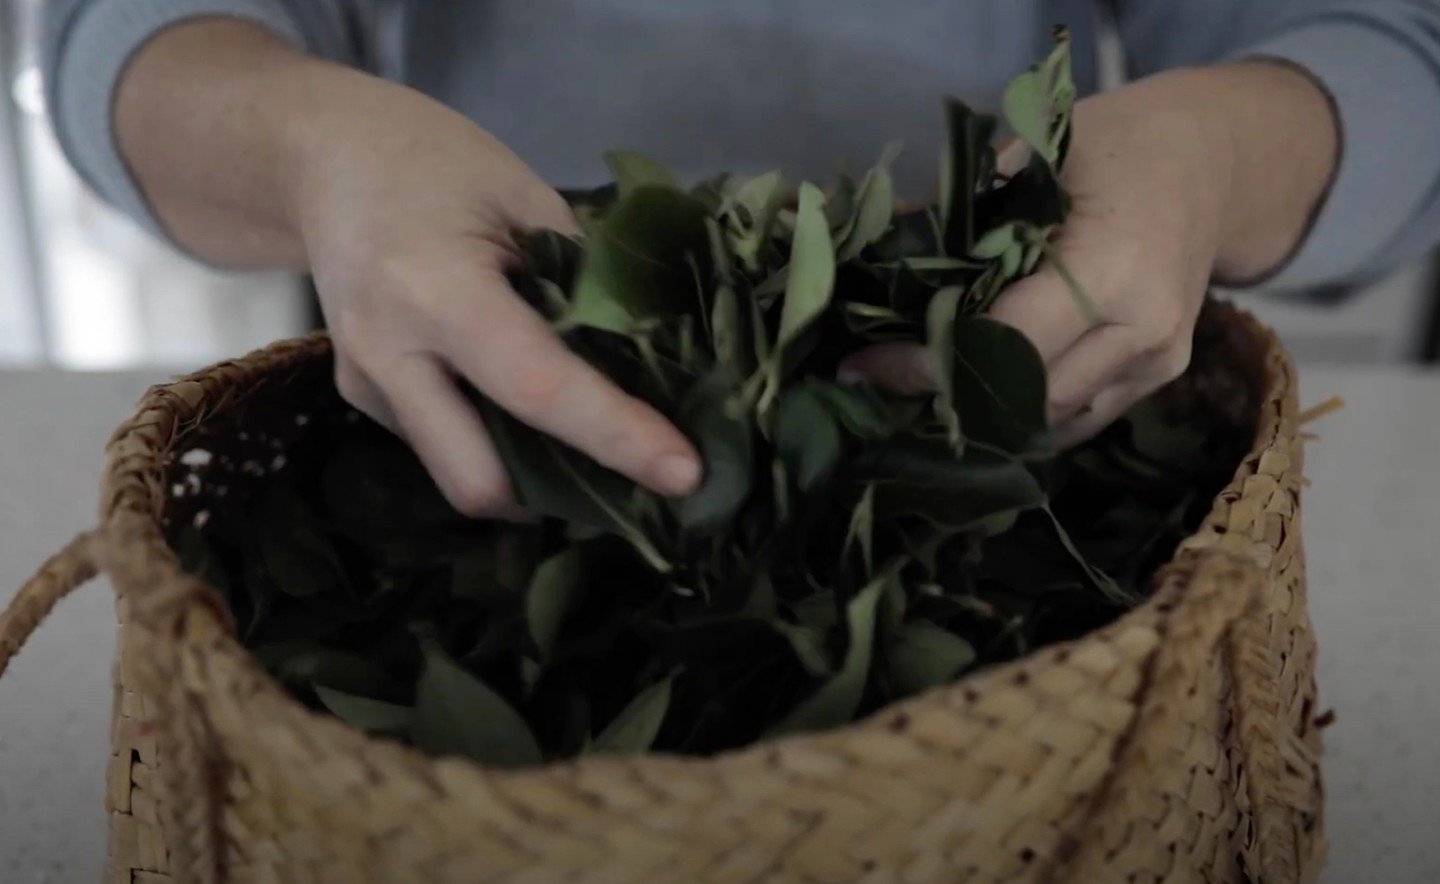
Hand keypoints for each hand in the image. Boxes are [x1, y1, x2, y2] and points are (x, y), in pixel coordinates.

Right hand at [293, 85, 702, 513]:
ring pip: (459, 475)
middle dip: (561, 496)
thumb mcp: (523, 194)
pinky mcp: (360, 397)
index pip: (538, 388)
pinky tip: (524, 403)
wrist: (319, 158)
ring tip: (589, 440)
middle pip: (480, 481)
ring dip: (529, 477)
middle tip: (635, 478)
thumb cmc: (431, 159)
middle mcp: (387, 354)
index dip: (617, 437)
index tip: (684, 475)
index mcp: (434, 290)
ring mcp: (363, 384)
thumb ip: (582, 276)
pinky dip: (494, 442)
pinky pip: (440, 446)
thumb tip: (651, 352)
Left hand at [842, 63, 1336, 446]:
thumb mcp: (1040, 152)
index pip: (1002, 342)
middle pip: (1024, 396)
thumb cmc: (1120, 145)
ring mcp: (1157, 363)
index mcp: (1111, 268)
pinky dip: (1024, 411)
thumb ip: (964, 211)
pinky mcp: (1159, 377)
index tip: (862, 368)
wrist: (1216, 163)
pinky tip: (976, 394)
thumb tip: (881, 256)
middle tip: (880, 382)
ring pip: (1050, 418)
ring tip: (920, 391)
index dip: (927, 363)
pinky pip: (1078, 416)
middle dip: (947, 393)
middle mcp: (1141, 330)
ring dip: (983, 412)